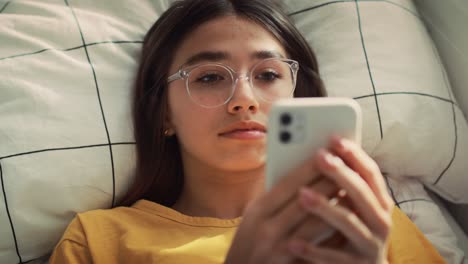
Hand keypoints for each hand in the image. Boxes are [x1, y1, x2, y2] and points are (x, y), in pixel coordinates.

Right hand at [224, 149, 339, 263]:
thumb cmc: (252, 243)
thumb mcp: (255, 217)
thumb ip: (276, 198)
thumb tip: (305, 173)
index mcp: (258, 209)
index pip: (289, 182)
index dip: (312, 166)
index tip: (330, 151)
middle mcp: (265, 226)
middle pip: (304, 198)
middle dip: (329, 180)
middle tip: (348, 165)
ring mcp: (277, 247)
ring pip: (315, 221)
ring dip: (336, 203)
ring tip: (352, 189)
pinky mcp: (287, 263)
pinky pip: (316, 244)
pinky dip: (333, 230)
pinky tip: (345, 219)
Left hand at [287, 137, 393, 263]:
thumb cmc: (350, 231)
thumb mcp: (351, 207)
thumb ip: (340, 185)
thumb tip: (314, 154)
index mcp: (379, 202)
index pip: (370, 173)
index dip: (354, 154)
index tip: (334, 137)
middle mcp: (381, 222)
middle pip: (361, 193)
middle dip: (340, 173)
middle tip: (319, 156)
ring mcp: (370, 246)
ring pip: (349, 223)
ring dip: (325, 207)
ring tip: (301, 195)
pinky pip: (333, 258)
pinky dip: (313, 250)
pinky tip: (292, 243)